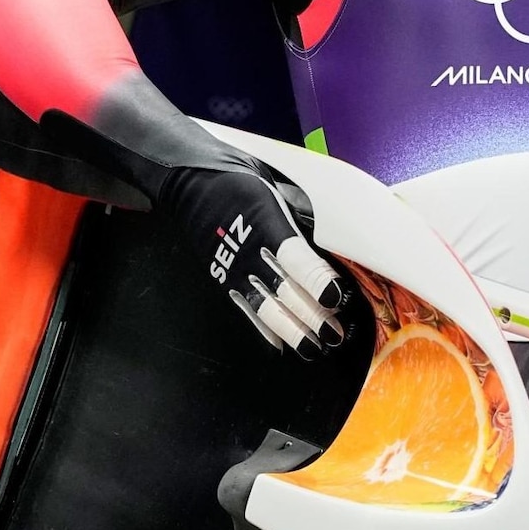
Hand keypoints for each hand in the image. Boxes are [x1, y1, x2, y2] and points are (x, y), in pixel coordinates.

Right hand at [159, 153, 345, 355]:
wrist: (191, 183)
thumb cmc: (241, 182)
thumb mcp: (278, 189)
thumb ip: (302, 218)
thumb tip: (332, 243)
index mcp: (266, 223)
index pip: (295, 258)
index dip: (316, 280)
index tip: (337, 297)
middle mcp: (248, 250)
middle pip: (282, 290)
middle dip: (310, 315)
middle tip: (334, 334)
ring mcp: (233, 268)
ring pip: (264, 307)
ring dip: (290, 330)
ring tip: (312, 347)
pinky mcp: (222, 279)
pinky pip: (245, 309)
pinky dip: (264, 328)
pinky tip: (280, 344)